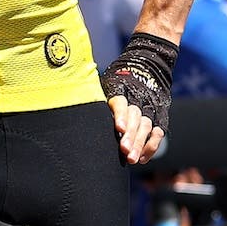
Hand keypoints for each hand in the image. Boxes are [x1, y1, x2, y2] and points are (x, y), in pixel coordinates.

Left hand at [99, 32, 178, 164]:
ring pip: (148, 126)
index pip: (121, 102)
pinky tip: (143, 158)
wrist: (148, 67)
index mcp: (122, 88)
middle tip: (125, 151)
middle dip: (131, 135)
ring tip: (132, 159)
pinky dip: (151, 146)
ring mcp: (150, 107)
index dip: (121, 115)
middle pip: (136, 117)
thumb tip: (67, 99)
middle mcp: (138, 98)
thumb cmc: (118, 79)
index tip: (119, 128)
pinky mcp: (159, 115)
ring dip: (141, 144)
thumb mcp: (105, 81)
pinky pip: (158, 132)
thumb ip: (93, 93)